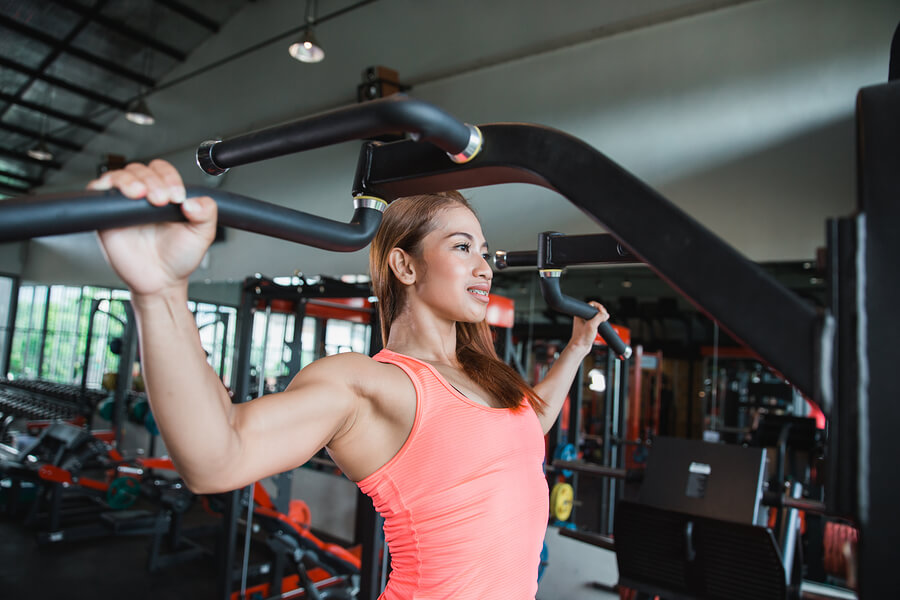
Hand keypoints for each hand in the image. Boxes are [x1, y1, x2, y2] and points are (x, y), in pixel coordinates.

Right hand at [90, 160, 216, 297]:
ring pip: (119, 176)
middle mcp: (144, 197)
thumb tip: (194, 201)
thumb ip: (207, 214)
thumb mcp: (201, 235)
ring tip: (141, 195)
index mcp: (166, 195)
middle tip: (161, 200)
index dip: (169, 178)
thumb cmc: (178, 257)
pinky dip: (105, 187)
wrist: (161, 281)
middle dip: (152, 181)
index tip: (177, 196)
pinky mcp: (106, 216)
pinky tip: (121, 196)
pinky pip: (97, 192)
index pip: (163, 171)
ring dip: (130, 180)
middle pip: (140, 170)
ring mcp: (124, 205)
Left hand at [569, 301, 609, 355]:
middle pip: (595, 310)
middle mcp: (582, 317)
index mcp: (580, 314)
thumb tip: (605, 314)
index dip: (599, 307)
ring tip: (603, 322)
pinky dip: (601, 323)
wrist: (580, 348)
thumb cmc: (582, 338)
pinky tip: (601, 327)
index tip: (603, 313)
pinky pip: (596, 322)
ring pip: (596, 316)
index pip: (592, 304)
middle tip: (604, 318)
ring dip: (601, 318)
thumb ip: (599, 317)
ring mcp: (586, 322)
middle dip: (601, 313)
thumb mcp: (592, 325)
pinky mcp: (589, 328)